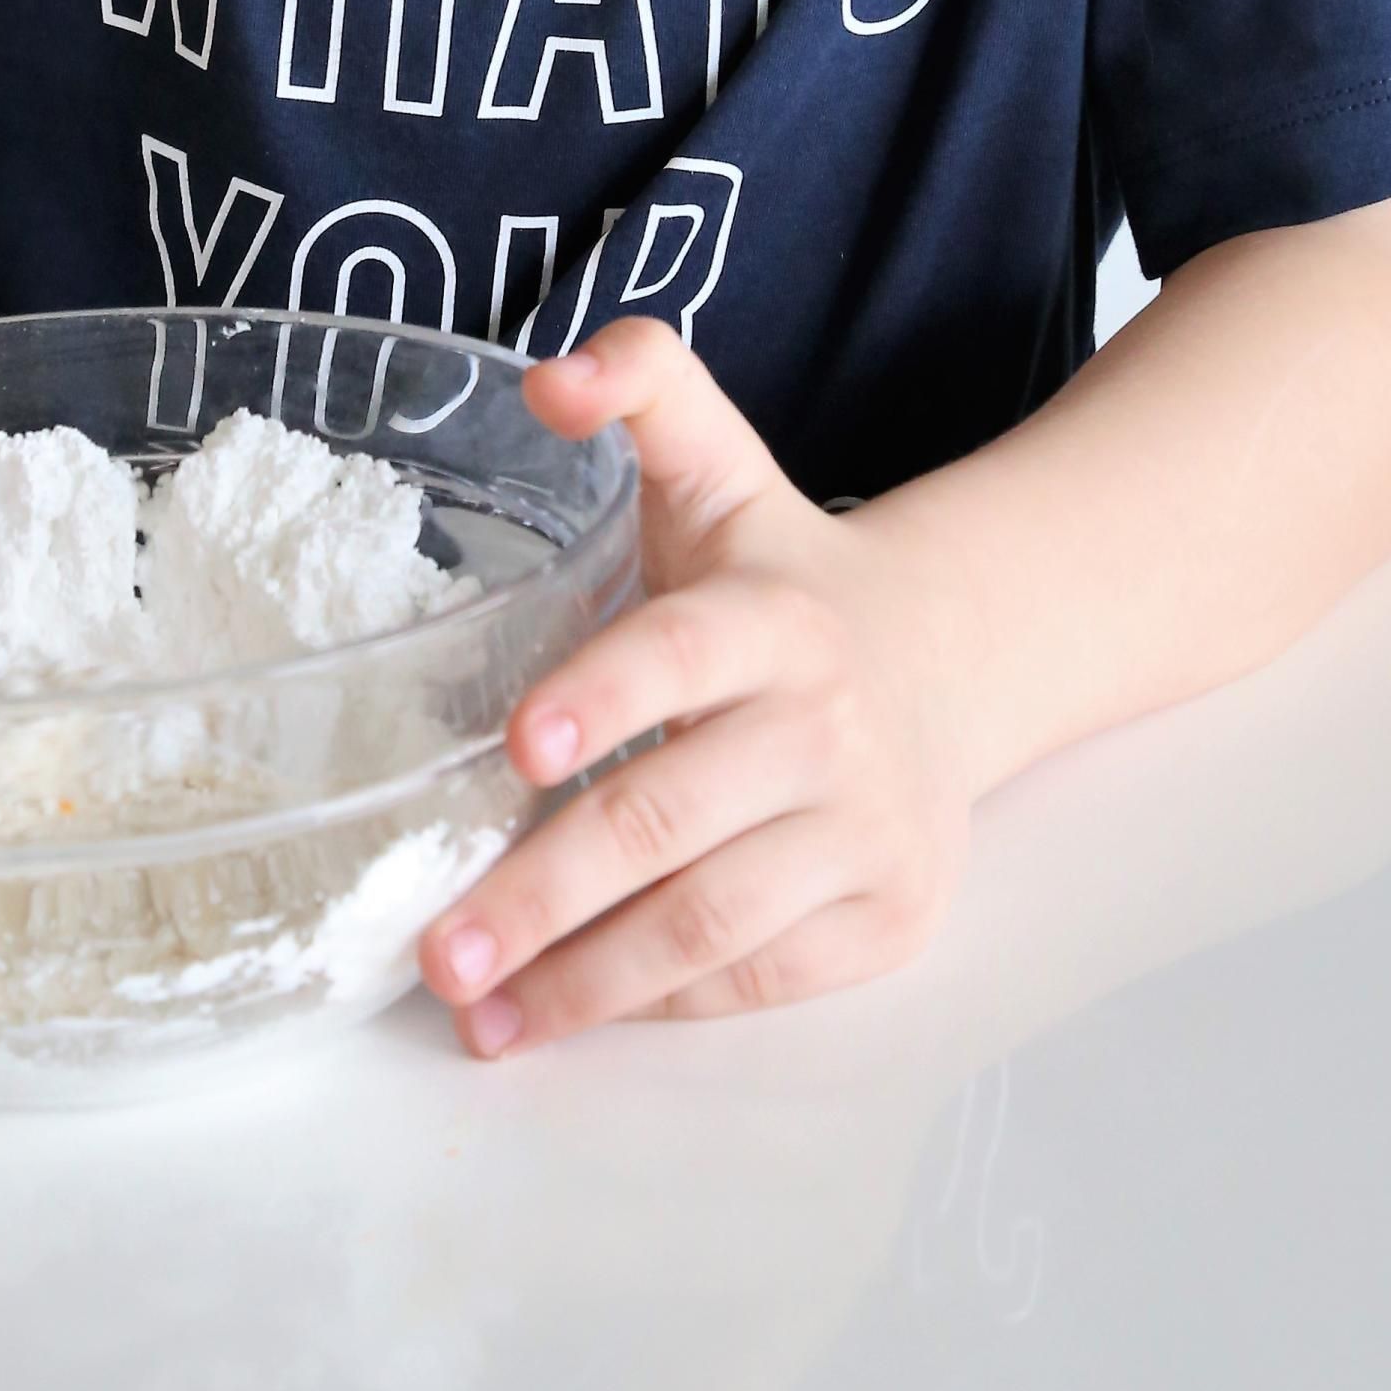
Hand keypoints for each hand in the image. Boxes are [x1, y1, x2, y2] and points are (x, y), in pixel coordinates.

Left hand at [418, 316, 972, 1052]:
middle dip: (544, 892)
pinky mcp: (889, 914)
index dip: (603, 695)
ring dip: (586, 981)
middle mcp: (829, 724)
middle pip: (671, 820)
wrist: (952, 657)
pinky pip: (758, 978)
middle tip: (438, 947)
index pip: (681, 653)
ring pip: (711, 924)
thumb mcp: (721, 464)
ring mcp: (867, 829)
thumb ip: (642, 384)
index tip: (518, 742)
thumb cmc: (783, 574)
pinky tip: (572, 1010)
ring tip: (481, 1012)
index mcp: (776, 614)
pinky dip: (662, 1002)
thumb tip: (546, 378)